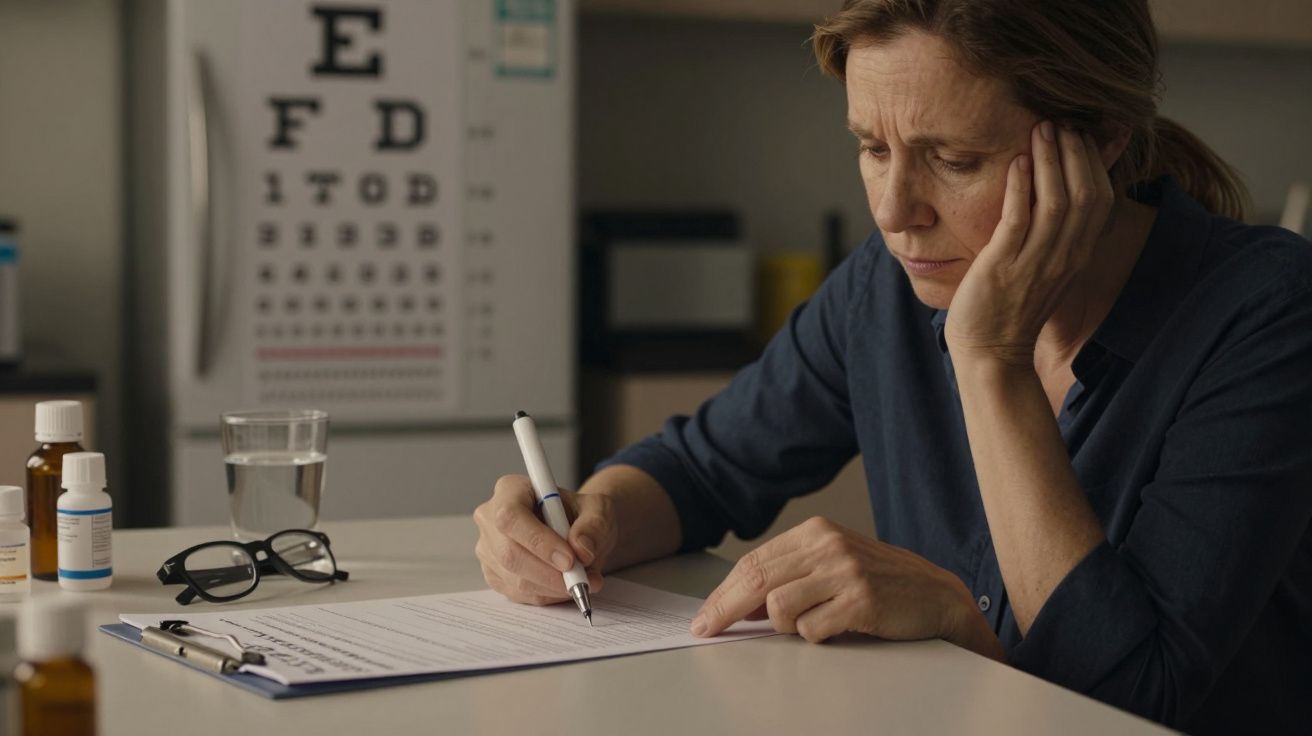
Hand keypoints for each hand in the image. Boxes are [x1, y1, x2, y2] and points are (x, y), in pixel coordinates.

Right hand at [473, 475, 615, 604]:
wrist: (578, 531)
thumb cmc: (582, 514)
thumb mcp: (598, 510)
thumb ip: (594, 526)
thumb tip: (581, 550)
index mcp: (510, 489)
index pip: (511, 517)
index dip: (538, 541)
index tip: (569, 559)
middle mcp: (491, 517)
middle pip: (509, 553)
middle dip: (549, 573)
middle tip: (582, 579)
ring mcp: (488, 548)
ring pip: (514, 579)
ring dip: (553, 587)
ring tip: (583, 580)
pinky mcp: (494, 574)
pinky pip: (518, 593)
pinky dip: (547, 595)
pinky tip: (565, 585)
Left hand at [691, 517, 985, 647]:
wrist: (938, 596)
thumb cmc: (881, 584)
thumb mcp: (833, 565)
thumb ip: (791, 576)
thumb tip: (739, 605)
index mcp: (816, 532)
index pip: (754, 562)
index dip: (724, 592)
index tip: (706, 616)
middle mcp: (827, 545)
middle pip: (756, 580)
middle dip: (725, 609)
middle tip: (707, 630)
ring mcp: (844, 572)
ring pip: (779, 607)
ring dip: (786, 627)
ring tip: (811, 625)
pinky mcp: (861, 601)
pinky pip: (812, 629)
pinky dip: (816, 637)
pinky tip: (837, 629)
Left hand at [944, 120, 1114, 364]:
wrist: (991, 353)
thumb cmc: (1011, 308)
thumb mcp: (1046, 269)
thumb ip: (1054, 236)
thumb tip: (1053, 196)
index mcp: (1076, 256)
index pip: (1100, 199)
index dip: (1094, 162)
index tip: (1081, 134)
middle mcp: (1063, 258)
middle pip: (1085, 194)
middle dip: (1076, 152)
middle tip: (1062, 120)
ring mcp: (1035, 263)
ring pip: (1057, 202)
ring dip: (1050, 160)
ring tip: (1041, 128)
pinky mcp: (1003, 267)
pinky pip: (1018, 219)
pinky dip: (1020, 186)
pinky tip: (1015, 161)